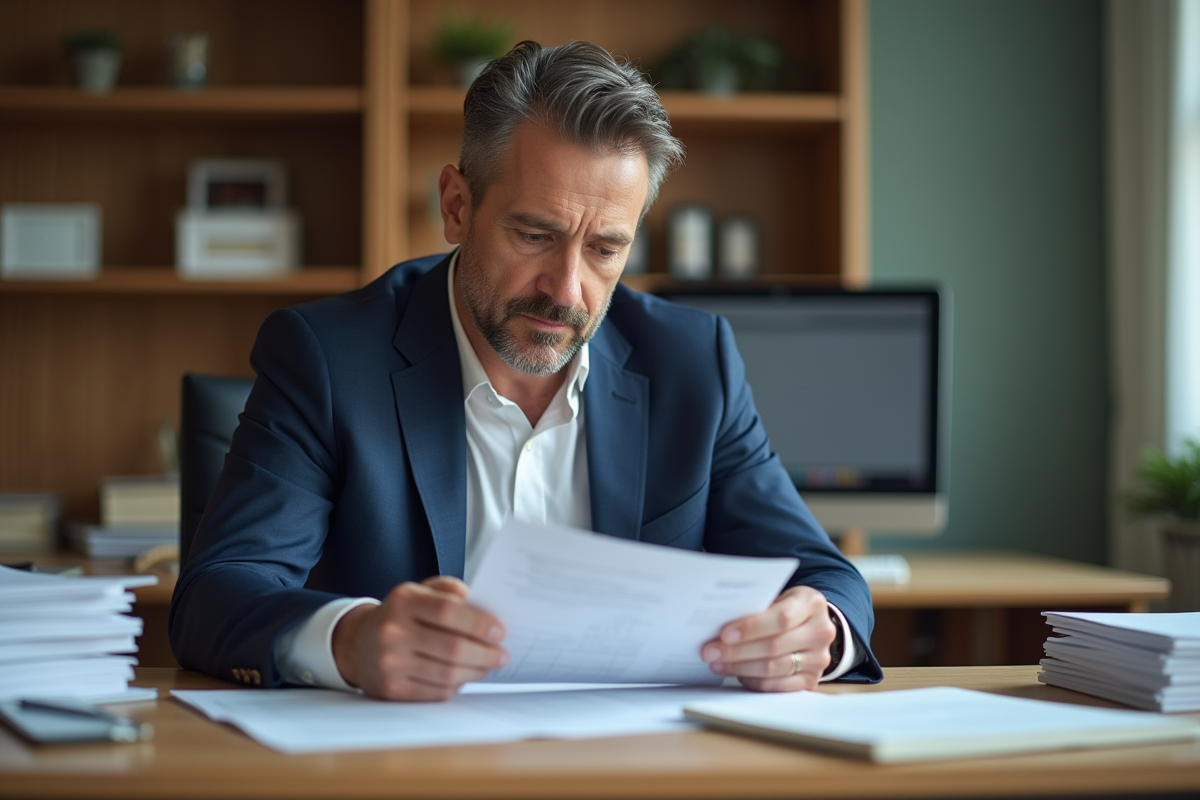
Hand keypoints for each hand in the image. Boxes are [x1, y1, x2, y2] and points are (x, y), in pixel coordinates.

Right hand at [331, 575, 507, 700]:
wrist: (356, 643)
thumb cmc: (400, 615)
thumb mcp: (419, 591)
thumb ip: (449, 590)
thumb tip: (481, 606)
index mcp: (403, 601)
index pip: (448, 611)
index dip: (479, 623)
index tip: (500, 632)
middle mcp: (392, 631)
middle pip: (452, 647)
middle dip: (485, 653)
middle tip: (502, 655)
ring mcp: (390, 663)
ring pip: (447, 674)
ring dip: (476, 671)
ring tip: (488, 666)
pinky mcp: (391, 690)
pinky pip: (436, 692)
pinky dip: (456, 686)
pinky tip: (464, 676)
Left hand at [700, 586, 835, 691]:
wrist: (813, 624)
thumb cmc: (786, 607)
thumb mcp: (779, 597)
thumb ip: (757, 608)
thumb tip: (718, 625)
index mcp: (812, 603)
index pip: (780, 618)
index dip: (751, 628)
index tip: (724, 634)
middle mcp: (821, 631)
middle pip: (774, 646)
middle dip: (737, 651)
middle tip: (710, 652)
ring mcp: (819, 658)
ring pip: (774, 668)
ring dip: (740, 668)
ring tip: (717, 664)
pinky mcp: (812, 679)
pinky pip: (778, 686)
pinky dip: (754, 681)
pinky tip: (736, 675)